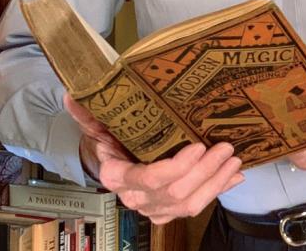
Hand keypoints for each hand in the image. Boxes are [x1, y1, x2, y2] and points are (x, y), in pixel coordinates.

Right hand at [64, 95, 244, 223]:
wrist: (117, 164)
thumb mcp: (100, 125)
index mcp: (119, 177)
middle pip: (175, 192)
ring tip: (234, 159)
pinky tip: (233, 175)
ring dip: (215, 181)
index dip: (175, 167)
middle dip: (205, 170)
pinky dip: (218, 190)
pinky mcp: (170, 211)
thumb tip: (72, 94)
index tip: (197, 146)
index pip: (149, 179)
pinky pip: (196, 206)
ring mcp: (155, 208)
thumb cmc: (112, 141)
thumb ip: (88, 112)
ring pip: (189, 203)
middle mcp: (136, 198)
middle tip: (226, 147)